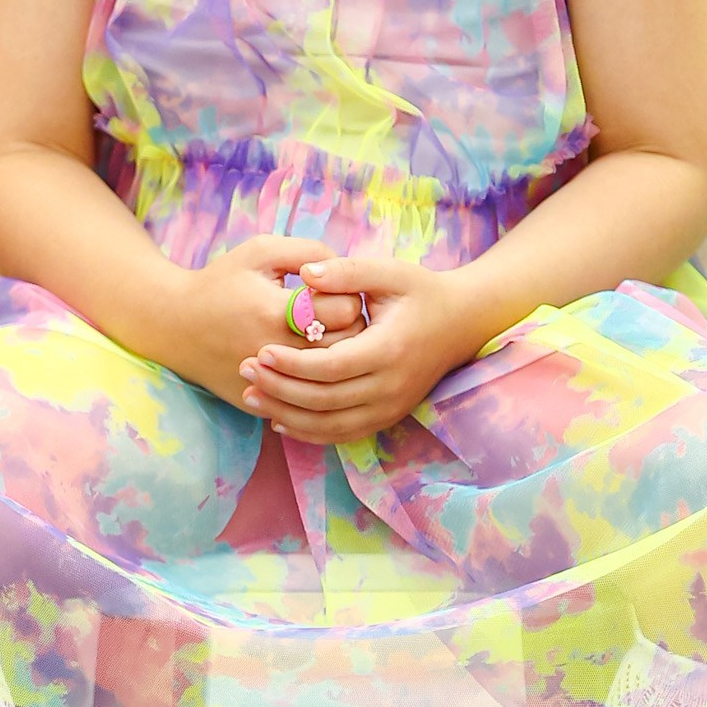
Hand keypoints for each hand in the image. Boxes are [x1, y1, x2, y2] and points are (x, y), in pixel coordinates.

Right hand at [166, 237, 366, 411]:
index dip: (348, 296)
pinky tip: (303, 361)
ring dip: (337, 357)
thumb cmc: (222, 282)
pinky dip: (312, 382)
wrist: (174, 326)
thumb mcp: (261, 251)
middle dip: (350, 329)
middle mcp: (275, 353)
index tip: (335, 291)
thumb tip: (348, 269)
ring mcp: (268, 385)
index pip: (345, 310)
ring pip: (332, 379)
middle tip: (335, 315)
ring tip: (324, 337)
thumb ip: (309, 252)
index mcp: (276, 311)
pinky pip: (306, 400)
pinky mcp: (263, 404)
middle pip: (346, 348)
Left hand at [239, 252, 480, 443]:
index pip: (330, 368)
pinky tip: (279, 421)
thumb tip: (306, 273)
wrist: (462, 322)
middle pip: (324, 401)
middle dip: (279, 389)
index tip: (258, 353)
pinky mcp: (387, 416)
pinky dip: (309, 432)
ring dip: (287, 415)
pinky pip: (342, 434)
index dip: (291, 365)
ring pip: (330, 425)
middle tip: (244, 371)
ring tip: (250, 397)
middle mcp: (391, 386)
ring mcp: (391, 407)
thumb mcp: (388, 272)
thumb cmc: (420, 291)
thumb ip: (346, 271)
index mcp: (389, 349)